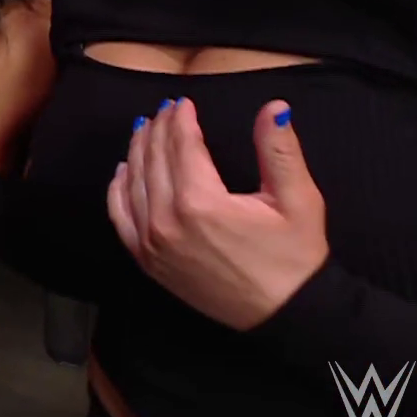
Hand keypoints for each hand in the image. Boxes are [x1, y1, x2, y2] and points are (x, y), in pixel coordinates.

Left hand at [108, 98, 329, 330]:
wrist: (286, 314)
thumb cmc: (295, 256)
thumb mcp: (298, 200)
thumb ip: (279, 151)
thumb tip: (274, 107)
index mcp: (200, 202)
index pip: (180, 145)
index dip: (180, 119)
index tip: (182, 102)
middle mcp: (166, 221)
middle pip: (153, 159)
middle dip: (157, 129)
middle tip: (164, 110)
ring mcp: (151, 244)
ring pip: (133, 184)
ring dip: (138, 152)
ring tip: (145, 129)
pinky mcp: (147, 262)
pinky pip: (120, 217)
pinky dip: (119, 190)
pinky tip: (124, 171)